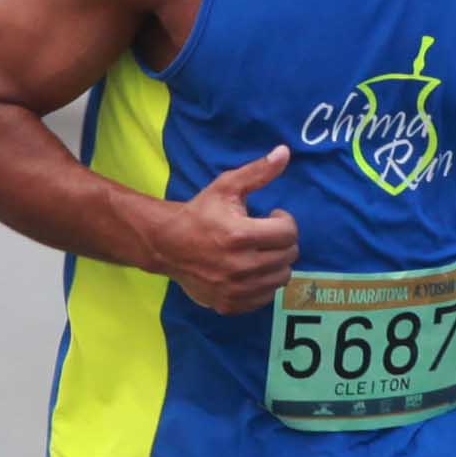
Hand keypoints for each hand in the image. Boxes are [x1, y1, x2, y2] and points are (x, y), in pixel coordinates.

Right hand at [156, 145, 298, 315]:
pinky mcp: (230, 304)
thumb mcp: (226, 187)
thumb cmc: (200, 213)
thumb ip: (258, 172)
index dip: (285, 221)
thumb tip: (285, 152)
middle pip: (288, 256)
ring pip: (281, 278)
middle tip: (266, 234)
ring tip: (259, 251)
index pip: (288, 233)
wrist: (167, 245)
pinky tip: (251, 269)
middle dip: (282, 241)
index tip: (272, 216)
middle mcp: (239, 266)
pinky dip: (264, 283)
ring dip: (276, 262)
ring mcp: (235, 289)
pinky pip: (265, 297)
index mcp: (239, 235)